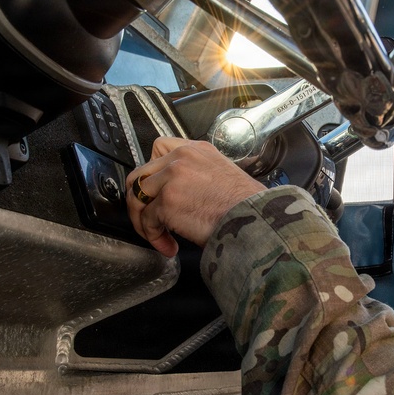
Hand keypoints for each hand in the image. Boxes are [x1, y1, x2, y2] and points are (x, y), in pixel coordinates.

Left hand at [125, 137, 264, 255]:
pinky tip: (169, 247)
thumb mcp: (224, 175)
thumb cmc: (249, 207)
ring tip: (158, 236)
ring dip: (143, 221)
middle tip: (149, 219)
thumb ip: (200, 175)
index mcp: (197, 149)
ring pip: (137, 196)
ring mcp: (171, 177)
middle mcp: (181, 157)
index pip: (159, 148)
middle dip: (140, 200)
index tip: (155, 190)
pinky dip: (154, 237)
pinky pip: (147, 220)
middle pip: (140, 173)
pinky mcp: (167, 201)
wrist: (256, 219)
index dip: (152, 172)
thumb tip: (186, 193)